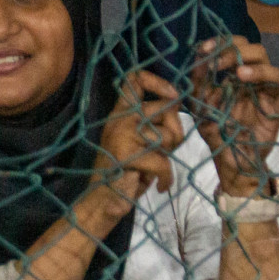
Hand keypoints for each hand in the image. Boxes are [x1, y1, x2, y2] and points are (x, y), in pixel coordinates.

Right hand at [86, 70, 184, 223]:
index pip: (135, 78)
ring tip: (155, 167)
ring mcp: (122, 134)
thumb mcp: (138, 140)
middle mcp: (121, 117)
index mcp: (121, 111)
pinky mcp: (127, 154)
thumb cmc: (125, 171)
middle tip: (166, 150)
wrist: (101, 201)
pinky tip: (158, 185)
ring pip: (169, 136)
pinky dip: (166, 178)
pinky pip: (163, 162)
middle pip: (167, 108)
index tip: (172, 95)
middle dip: (177, 131)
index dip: (159, 81)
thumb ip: (153, 122)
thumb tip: (177, 103)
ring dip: (169, 157)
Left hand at [190, 37, 278, 197]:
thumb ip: (198, 80)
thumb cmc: (215, 129)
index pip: (235, 47)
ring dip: (258, 68)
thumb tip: (200, 56)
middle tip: (221, 63)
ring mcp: (267, 95)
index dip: (222, 42)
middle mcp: (253, 80)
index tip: (205, 49)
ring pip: (274, 70)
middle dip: (238, 52)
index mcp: (234, 74)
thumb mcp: (199, 104)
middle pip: (257, 52)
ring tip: (240, 75)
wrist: (229, 159)